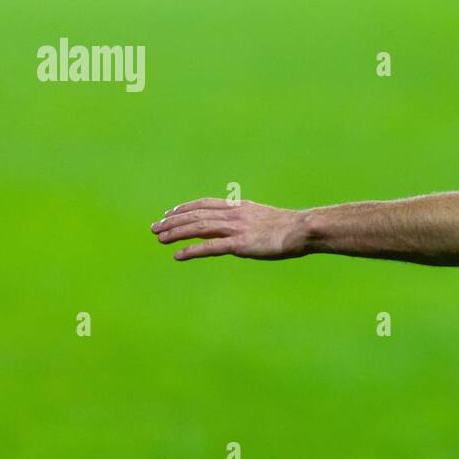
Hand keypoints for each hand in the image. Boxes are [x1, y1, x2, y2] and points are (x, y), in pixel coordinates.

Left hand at [150, 198, 306, 260]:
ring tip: (160, 239)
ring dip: (177, 233)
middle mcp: (234, 215)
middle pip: (196, 215)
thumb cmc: (290, 228)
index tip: (170, 213)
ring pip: (198, 228)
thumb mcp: (266, 219)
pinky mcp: (240, 244)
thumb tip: (245, 229)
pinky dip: (191, 250)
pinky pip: (210, 247)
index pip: (205, 204)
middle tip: (155, 228)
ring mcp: (236, 229)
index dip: (185, 208)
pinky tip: (178, 255)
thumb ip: (250, 222)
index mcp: (240, 207)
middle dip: (173, 221)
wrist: (302, 229)